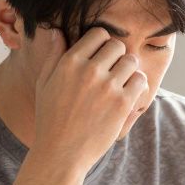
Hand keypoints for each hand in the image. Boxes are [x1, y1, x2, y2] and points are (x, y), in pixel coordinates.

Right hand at [30, 27, 148, 173]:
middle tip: (112, 72)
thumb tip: (57, 31)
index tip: (101, 56)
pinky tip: (128, 95)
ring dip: (129, 70)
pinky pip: (140, 80)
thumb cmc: (50, 118)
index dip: (102, 43)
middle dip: (117, 56)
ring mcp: (107, 86)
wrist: (60, 153)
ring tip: (120, 83)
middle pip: (117, 45)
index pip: (98, 33)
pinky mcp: (122, 103)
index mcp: (70, 62)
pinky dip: (137, 86)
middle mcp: (89, 70)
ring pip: (131, 61)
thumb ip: (53, 56)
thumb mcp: (44, 84)